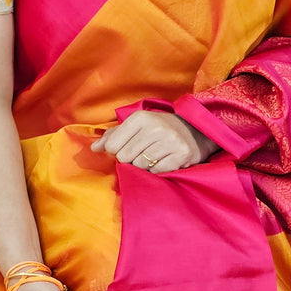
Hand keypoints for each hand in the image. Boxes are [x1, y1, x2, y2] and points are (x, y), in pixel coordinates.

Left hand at [91, 110, 217, 173]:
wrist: (196, 131)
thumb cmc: (160, 128)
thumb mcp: (137, 125)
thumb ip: (113, 135)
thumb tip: (94, 149)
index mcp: (141, 118)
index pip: (112, 145)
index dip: (116, 151)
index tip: (126, 148)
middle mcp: (155, 128)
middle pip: (125, 157)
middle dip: (130, 159)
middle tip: (141, 153)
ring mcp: (169, 142)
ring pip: (140, 166)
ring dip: (144, 166)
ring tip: (153, 157)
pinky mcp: (181, 156)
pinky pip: (156, 172)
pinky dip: (157, 170)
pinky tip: (163, 161)